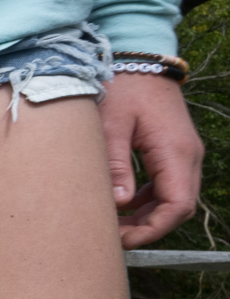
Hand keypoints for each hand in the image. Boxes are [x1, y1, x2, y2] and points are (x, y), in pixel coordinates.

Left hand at [103, 71, 203, 247]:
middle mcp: (187, 154)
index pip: (177, 204)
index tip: (125, 240)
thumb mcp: (110, 126)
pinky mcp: (174, 148)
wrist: (138, 58)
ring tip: (114, 224)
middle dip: (149, 226)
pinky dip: (149, 198)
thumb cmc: (122, 87)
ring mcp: (184, 151)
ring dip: (149, 214)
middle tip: (113, 237)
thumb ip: (116, 165)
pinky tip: (123, 204)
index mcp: (175, 151)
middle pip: (179, 205)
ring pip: (175, 196)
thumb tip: (119, 203)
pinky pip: (168, 183)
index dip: (154, 228)